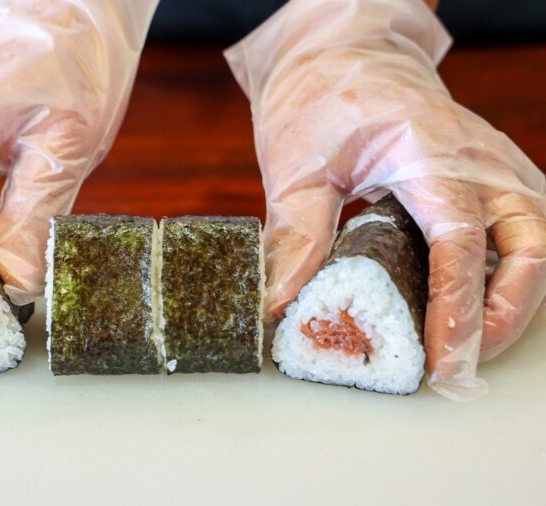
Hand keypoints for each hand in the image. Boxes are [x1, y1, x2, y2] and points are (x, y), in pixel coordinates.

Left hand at [225, 0, 545, 398]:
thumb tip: (280, 305)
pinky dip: (505, 276)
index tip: (444, 359)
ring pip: (534, 242)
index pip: (460, 238)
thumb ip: (296, 235)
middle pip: (527, 245)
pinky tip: (472, 307)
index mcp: (428, 149)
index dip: (458, 306)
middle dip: (504, 315)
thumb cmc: (319, 102)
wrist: (341, 58)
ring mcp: (490, 165)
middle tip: (459, 366)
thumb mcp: (296, 165)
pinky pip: (517, 232)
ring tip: (468, 347)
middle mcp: (476, 157)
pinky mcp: (486, 178)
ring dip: (513, 301)